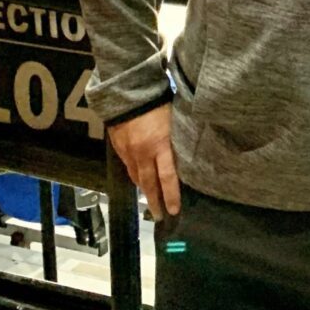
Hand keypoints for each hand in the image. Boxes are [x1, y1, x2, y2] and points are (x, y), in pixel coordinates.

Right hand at [108, 103, 180, 218]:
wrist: (126, 93)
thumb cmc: (157, 102)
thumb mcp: (174, 119)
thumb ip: (178, 138)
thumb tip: (190, 152)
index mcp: (160, 145)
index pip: (168, 176)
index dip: (171, 195)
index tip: (174, 210)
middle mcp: (143, 153)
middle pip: (149, 183)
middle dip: (155, 202)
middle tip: (160, 216)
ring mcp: (129, 152)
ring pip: (137, 178)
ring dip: (145, 191)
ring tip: (151, 203)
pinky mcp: (119, 149)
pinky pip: (129, 168)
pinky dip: (136, 177)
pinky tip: (140, 182)